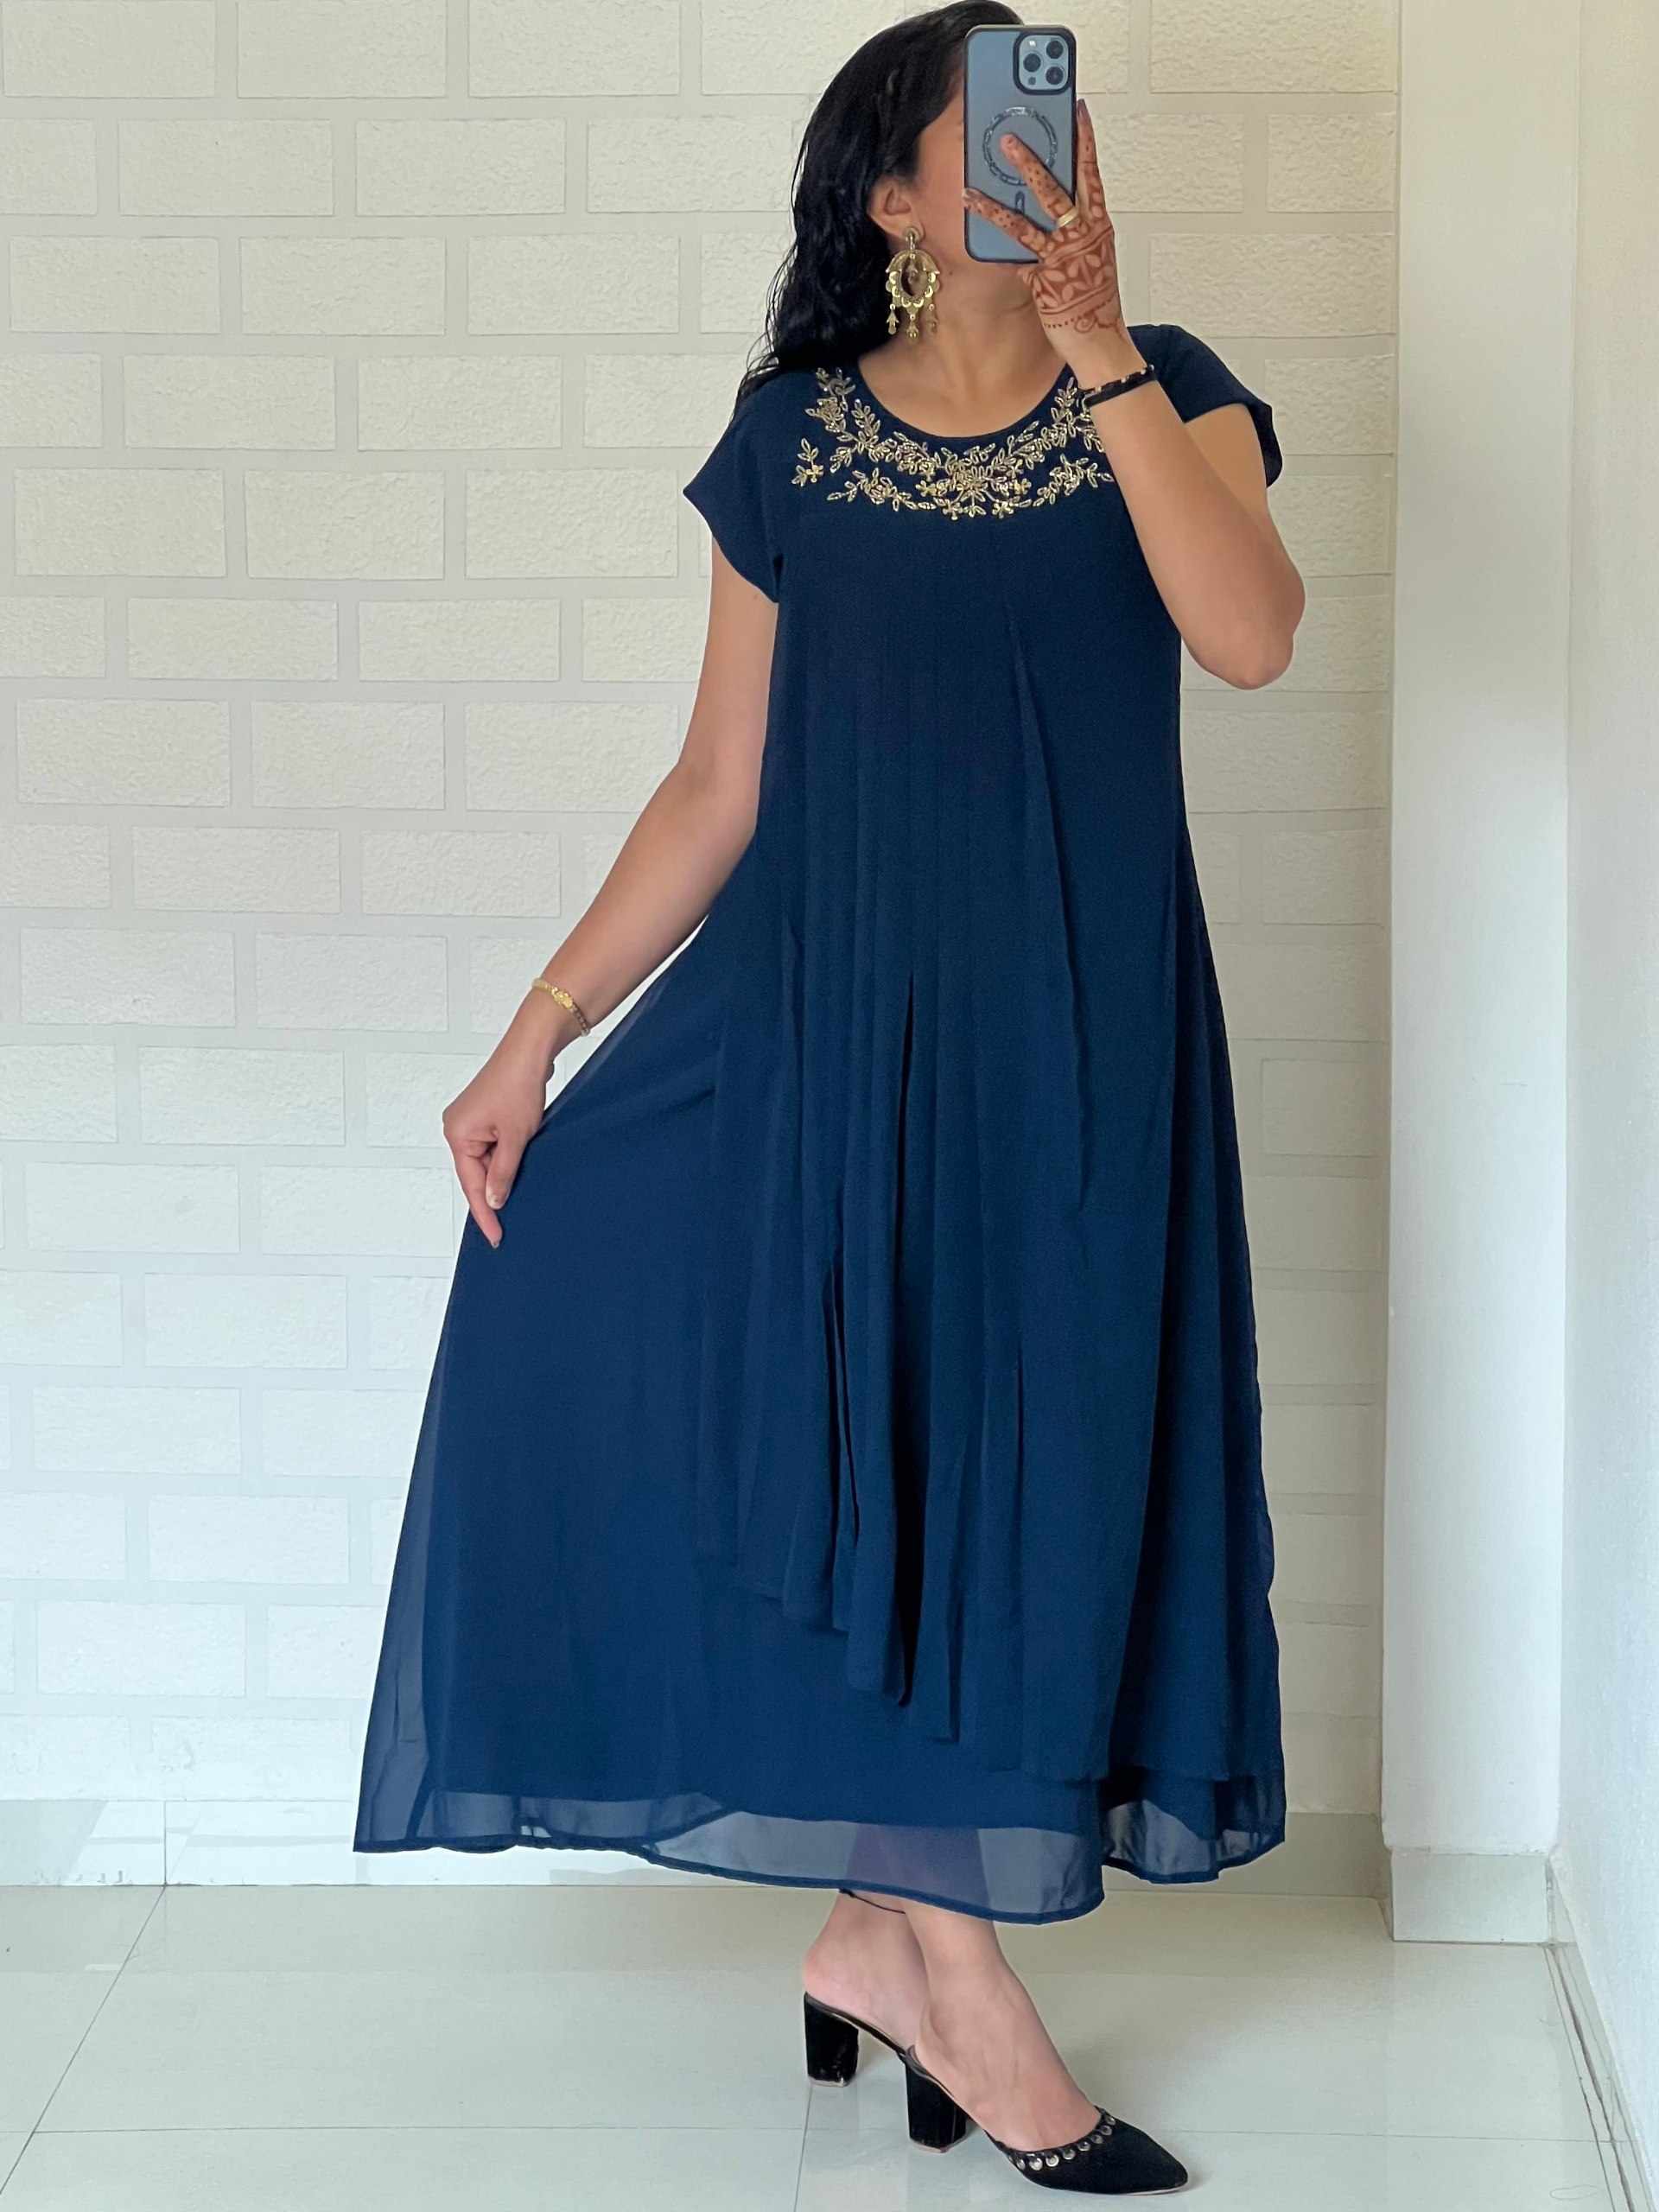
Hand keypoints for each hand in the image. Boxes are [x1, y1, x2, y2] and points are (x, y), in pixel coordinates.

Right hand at [442, 1008, 560, 1246]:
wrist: (530, 1049)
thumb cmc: (519, 1084)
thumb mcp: (516, 1137)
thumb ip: (504, 1173)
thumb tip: (494, 1201)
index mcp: (457, 1134)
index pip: (471, 1185)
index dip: (485, 1214)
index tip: (496, 1237)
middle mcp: (457, 1128)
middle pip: (475, 1174)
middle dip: (494, 1194)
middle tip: (510, 1225)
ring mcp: (470, 1121)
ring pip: (486, 1161)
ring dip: (503, 1174)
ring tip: (520, 1194)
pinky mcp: (485, 1115)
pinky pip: (492, 1147)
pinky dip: (505, 1159)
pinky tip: (519, 1169)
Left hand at [962, 98, 1129, 367]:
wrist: (1101, 342)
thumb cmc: (1094, 300)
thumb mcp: (1091, 256)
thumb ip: (1075, 228)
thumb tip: (1054, 204)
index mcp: (1099, 224)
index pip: (1092, 174)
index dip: (1085, 140)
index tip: (1077, 108)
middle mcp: (1084, 234)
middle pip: (1059, 185)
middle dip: (1035, 156)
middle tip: (1010, 131)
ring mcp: (1063, 254)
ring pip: (1033, 212)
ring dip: (1008, 186)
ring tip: (986, 162)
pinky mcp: (1044, 277)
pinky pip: (1014, 248)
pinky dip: (992, 225)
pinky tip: (970, 206)